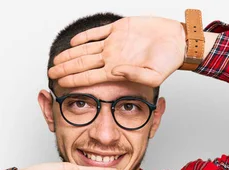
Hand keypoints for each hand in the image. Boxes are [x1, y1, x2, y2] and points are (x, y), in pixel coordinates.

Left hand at [48, 16, 185, 87]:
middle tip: (50, 73)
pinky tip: (74, 42)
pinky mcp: (119, 28)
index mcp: (118, 70)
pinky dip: (85, 36)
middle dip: (65, 68)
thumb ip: (134, 76)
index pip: (89, 76)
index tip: (59, 83)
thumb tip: (114, 71)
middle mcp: (113, 57)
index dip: (73, 79)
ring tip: (56, 60)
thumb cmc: (169, 61)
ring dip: (70, 54)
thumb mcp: (154, 75)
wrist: (178, 42)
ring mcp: (114, 43)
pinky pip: (97, 32)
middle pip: (82, 63)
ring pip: (86, 49)